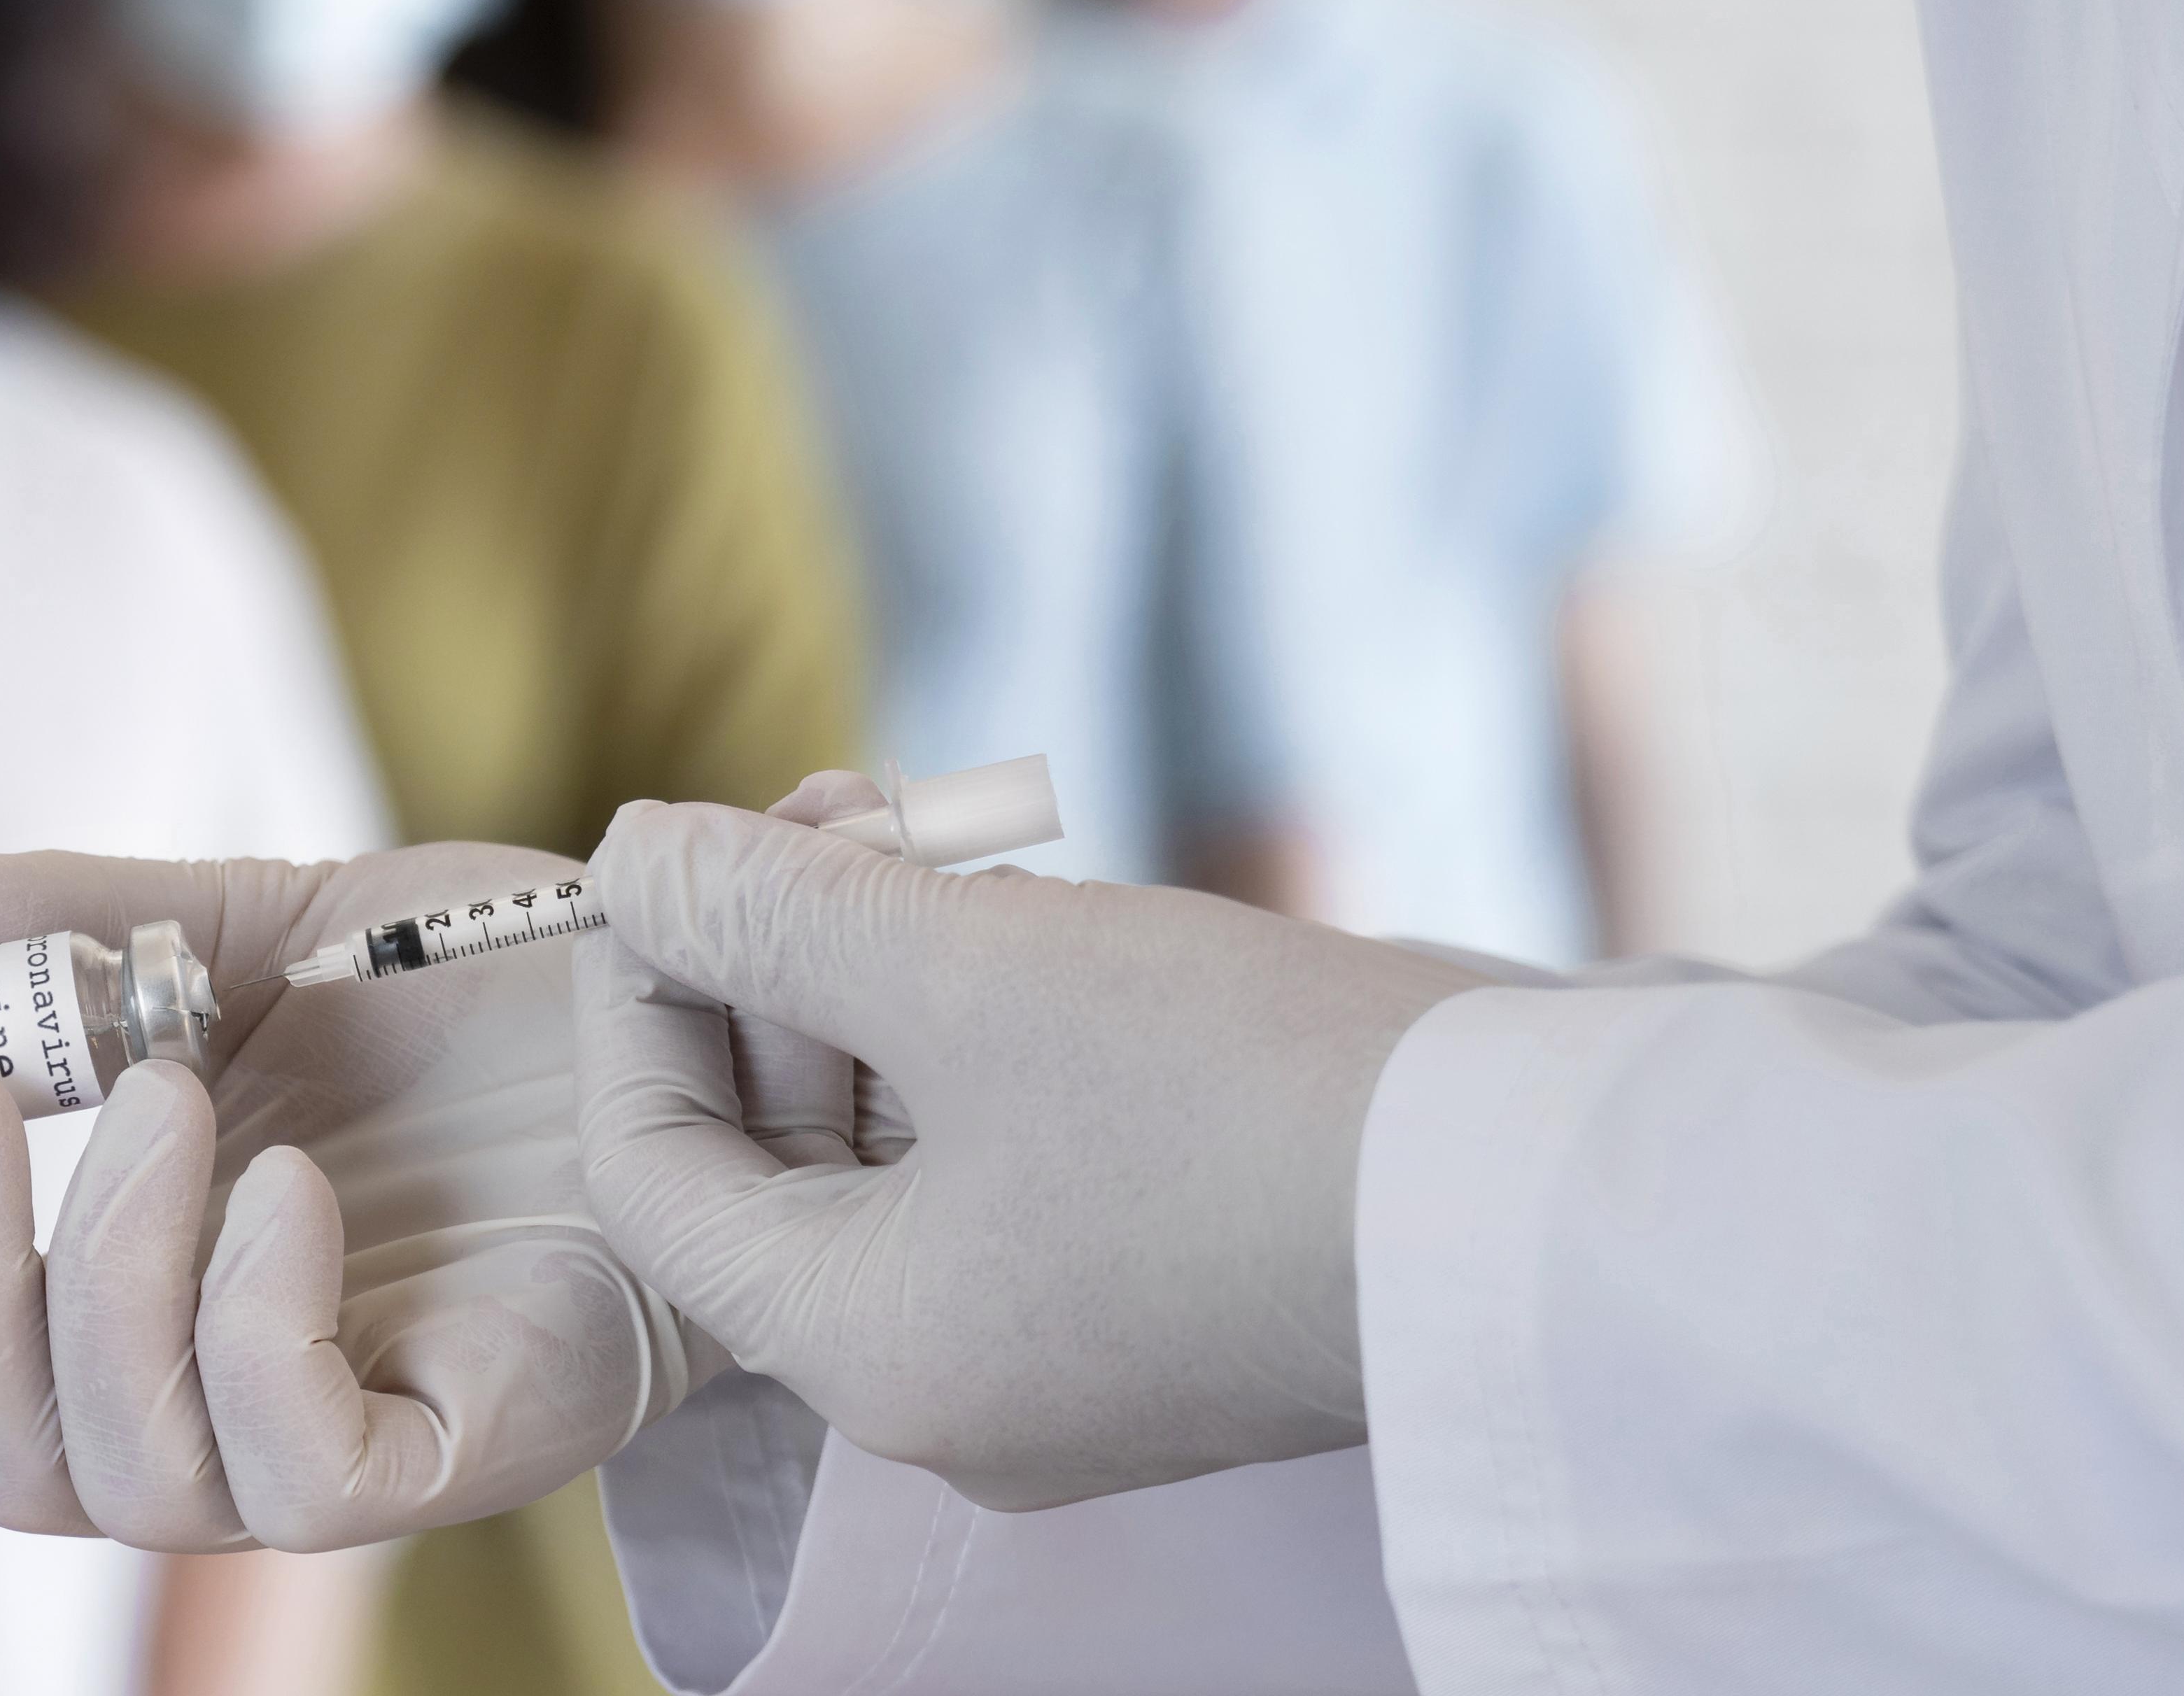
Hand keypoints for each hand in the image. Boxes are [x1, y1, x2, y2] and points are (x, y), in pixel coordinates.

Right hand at [0, 846, 710, 1552]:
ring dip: (105, 1281)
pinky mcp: (452, 1446)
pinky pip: (300, 1482)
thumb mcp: (242, 923)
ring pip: (128, 1481)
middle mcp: (202, 1390)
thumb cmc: (466, 989)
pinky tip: (286, 1186)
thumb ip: (57, 927)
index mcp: (121, 1288)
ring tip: (173, 1096)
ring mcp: (328, 1431)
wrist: (687, 1000)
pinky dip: (252, 1336)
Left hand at [576, 774, 1488, 1511]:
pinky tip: (1027, 907)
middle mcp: (953, 1385)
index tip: (672, 852)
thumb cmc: (1246, 1098)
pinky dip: (988, 1028)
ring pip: (899, 1136)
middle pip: (777, 1151)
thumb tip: (627, 857)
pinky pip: (1010, 1151)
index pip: (656, 1176)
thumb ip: (775, 910)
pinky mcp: (1165, 1292)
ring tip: (929, 828)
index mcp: (873, 1352)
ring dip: (887, 971)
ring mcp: (1066, 1349)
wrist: (1556, 1194)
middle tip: (832, 796)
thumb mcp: (973, 970)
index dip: (639, 998)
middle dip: (779, 957)